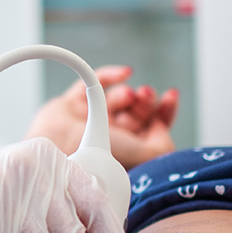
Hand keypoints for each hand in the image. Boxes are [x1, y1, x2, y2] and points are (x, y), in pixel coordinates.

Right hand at [26, 66, 177, 169]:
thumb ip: (163, 144)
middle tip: (144, 94)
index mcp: (127, 151)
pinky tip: (123, 73)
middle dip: (144, 100)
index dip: (162, 111)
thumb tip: (162, 127)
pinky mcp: (74, 105)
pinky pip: (94, 83)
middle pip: (135, 111)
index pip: (151, 128)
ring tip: (126, 96)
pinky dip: (110, 75)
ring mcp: (92, 120)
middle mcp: (111, 136)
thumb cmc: (98, 159)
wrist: (61, 150)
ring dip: (125, 94)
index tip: (170, 96)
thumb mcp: (145, 156)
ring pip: (117, 98)